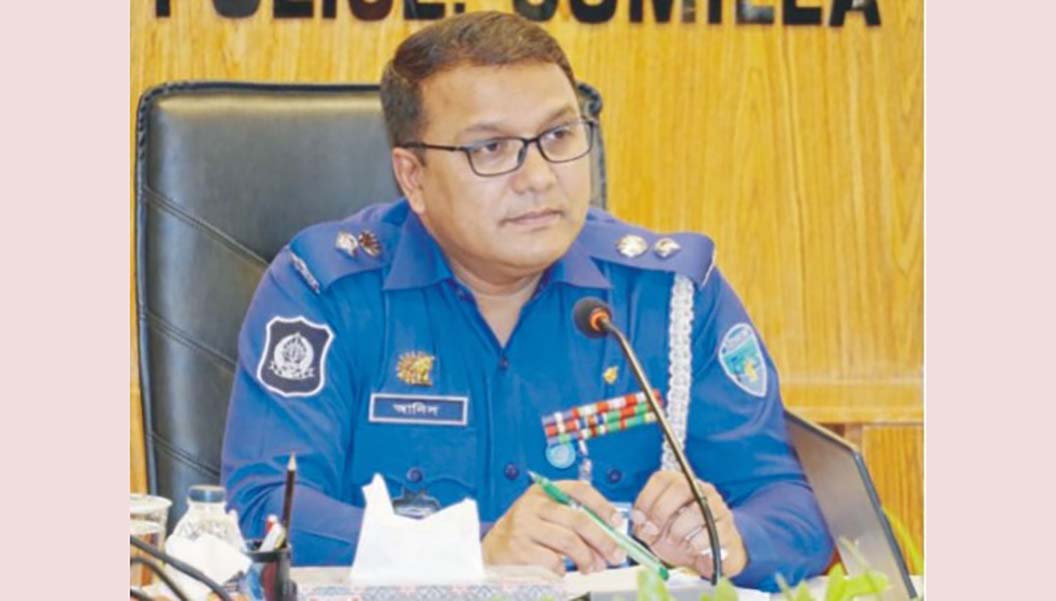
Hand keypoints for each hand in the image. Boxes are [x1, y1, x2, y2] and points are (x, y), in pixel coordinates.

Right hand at [482, 480, 627, 575]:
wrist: (495, 547)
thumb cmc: (530, 531)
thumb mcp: (548, 515)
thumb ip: (575, 519)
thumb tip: (610, 537)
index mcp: (545, 491)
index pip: (579, 490)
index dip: (602, 505)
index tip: (616, 522)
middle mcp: (533, 504)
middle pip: (578, 521)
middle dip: (603, 541)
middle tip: (615, 556)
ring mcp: (524, 526)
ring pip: (569, 542)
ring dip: (587, 559)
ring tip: (593, 568)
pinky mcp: (519, 549)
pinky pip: (553, 561)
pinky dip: (564, 570)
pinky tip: (563, 570)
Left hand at [631, 470, 746, 578]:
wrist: (708, 554)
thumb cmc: (679, 536)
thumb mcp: (657, 529)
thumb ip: (644, 524)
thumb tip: (641, 522)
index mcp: (679, 484)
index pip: (661, 479)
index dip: (646, 499)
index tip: (639, 519)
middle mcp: (699, 489)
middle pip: (680, 487)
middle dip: (660, 512)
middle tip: (652, 531)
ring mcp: (716, 506)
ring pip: (695, 510)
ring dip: (677, 530)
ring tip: (673, 540)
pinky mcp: (727, 527)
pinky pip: (710, 533)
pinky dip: (694, 544)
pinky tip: (689, 548)